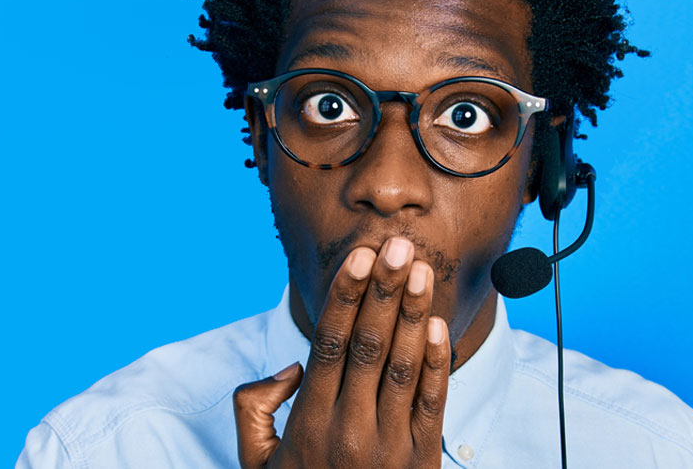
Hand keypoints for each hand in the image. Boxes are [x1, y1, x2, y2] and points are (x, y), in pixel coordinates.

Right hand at [232, 236, 450, 467]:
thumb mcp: (257, 463)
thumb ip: (255, 408)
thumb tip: (289, 365)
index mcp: (308, 423)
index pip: (329, 345)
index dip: (344, 297)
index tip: (357, 257)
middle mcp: (349, 428)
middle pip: (367, 345)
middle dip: (382, 290)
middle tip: (395, 245)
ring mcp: (389, 444)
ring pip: (402, 365)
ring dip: (412, 313)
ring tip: (419, 270)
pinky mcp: (422, 458)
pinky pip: (432, 401)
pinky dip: (437, 361)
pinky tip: (437, 324)